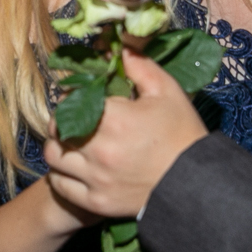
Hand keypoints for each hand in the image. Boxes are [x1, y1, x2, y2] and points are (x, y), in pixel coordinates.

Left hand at [41, 52, 206, 217]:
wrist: (197, 184)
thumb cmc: (183, 135)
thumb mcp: (167, 92)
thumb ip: (140, 67)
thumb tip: (119, 48)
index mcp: (114, 119)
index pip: (71, 100)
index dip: (73, 97)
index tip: (84, 99)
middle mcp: (99, 150)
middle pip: (56, 129)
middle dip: (62, 121)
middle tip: (76, 120)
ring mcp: (96, 179)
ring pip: (53, 158)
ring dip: (58, 148)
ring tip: (72, 145)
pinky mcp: (97, 202)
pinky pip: (61, 187)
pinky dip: (62, 176)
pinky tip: (75, 169)